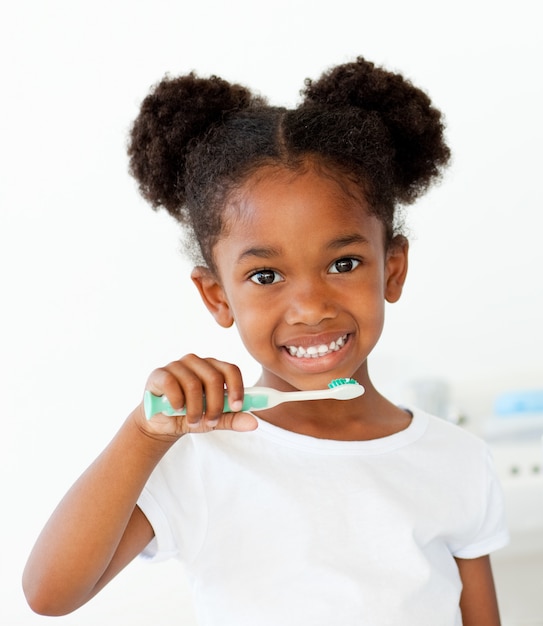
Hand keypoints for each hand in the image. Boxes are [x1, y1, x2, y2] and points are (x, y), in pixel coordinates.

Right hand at [136, 354, 257, 437]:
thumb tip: (254, 423)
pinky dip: (177, 402)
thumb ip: (233, 419)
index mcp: (213, 368)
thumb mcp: (214, 420)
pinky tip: (177, 410)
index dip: (237, 388)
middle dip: (215, 405)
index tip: (237, 407)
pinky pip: (172, 384)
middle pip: (214, 378)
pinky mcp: (159, 373)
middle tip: (211, 422)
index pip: (231, 370)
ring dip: (195, 409)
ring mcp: (177, 365)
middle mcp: (197, 362)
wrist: (162, 423)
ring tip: (193, 422)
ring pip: (193, 384)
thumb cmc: (191, 415)